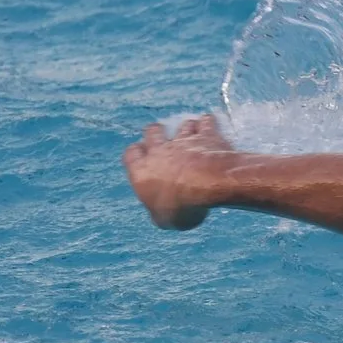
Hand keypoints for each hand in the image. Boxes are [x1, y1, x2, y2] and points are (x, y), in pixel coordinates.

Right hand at [124, 114, 237, 230]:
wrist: (209, 185)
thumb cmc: (182, 206)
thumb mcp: (165, 220)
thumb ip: (159, 212)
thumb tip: (161, 212)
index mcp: (142, 170)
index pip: (131, 155)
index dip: (136, 155)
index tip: (142, 157)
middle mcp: (160, 151)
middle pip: (152, 132)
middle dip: (156, 133)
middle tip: (162, 139)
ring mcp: (184, 141)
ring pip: (180, 126)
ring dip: (185, 129)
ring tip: (191, 134)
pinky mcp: (207, 136)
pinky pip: (206, 122)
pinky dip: (208, 122)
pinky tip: (211, 125)